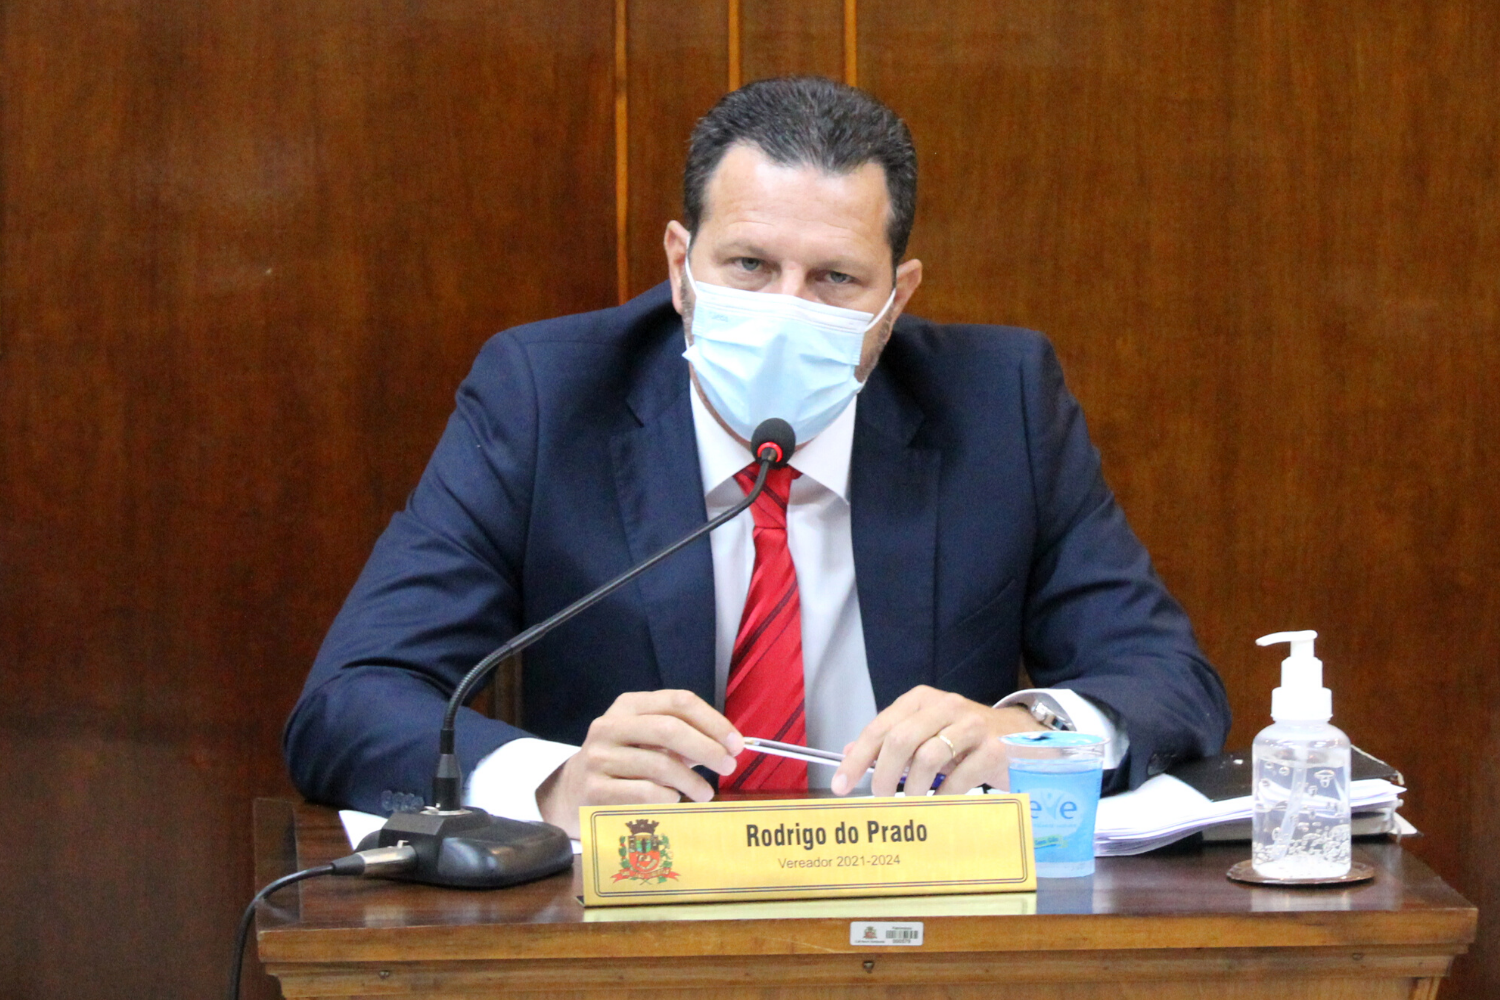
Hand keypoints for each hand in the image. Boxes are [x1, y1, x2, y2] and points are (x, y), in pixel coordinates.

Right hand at [536, 690, 742, 836]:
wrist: (571, 791)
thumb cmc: (624, 763)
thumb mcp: (647, 740)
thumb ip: (683, 737)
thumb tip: (727, 746)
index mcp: (629, 706)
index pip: (678, 701)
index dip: (713, 721)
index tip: (736, 743)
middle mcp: (610, 726)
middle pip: (669, 729)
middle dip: (707, 748)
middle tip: (728, 766)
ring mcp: (599, 758)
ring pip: (661, 765)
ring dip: (693, 782)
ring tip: (705, 793)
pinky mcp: (595, 790)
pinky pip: (646, 793)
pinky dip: (669, 798)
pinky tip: (674, 801)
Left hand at [830, 686, 1046, 797]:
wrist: (1018, 734)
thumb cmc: (963, 738)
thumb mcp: (925, 732)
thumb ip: (890, 740)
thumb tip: (850, 751)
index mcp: (921, 700)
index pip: (880, 727)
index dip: (857, 758)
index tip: (842, 784)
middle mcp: (946, 706)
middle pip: (900, 740)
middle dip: (883, 775)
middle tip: (879, 799)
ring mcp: (972, 726)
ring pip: (928, 758)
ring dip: (913, 789)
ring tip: (911, 804)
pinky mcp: (994, 749)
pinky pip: (959, 777)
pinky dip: (943, 796)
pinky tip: (939, 804)